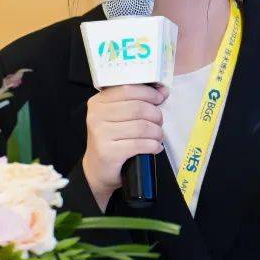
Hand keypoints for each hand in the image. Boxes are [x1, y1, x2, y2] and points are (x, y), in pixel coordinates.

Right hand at [81, 83, 168, 209]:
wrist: (97, 170)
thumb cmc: (111, 140)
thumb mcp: (117, 116)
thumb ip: (136, 101)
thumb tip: (163, 91)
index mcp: (98, 102)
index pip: (128, 89)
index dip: (149, 92)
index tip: (160, 97)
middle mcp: (96, 116)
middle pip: (138, 108)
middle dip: (155, 115)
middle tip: (159, 122)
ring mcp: (101, 134)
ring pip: (141, 127)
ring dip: (157, 132)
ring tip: (158, 136)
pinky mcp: (108, 152)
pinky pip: (140, 144)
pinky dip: (153, 145)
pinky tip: (155, 147)